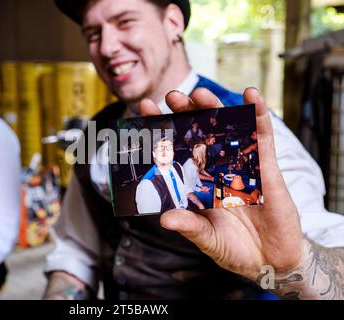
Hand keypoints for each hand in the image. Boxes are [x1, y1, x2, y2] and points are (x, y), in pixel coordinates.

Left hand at [139, 88, 305, 282]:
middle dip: (186, 113)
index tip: (145, 110)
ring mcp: (240, 164)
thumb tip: (164, 219)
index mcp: (197, 181)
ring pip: (227, 129)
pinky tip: (251, 96)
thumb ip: (189, 226)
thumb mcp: (208, 239)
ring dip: (215, 109)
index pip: (176, 150)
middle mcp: (216, 168)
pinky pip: (262, 137)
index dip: (161, 130)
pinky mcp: (265, 167)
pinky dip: (258, 115)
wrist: (270, 260)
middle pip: (199, 133)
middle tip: (172, 97)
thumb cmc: (234, 248)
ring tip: (201, 94)